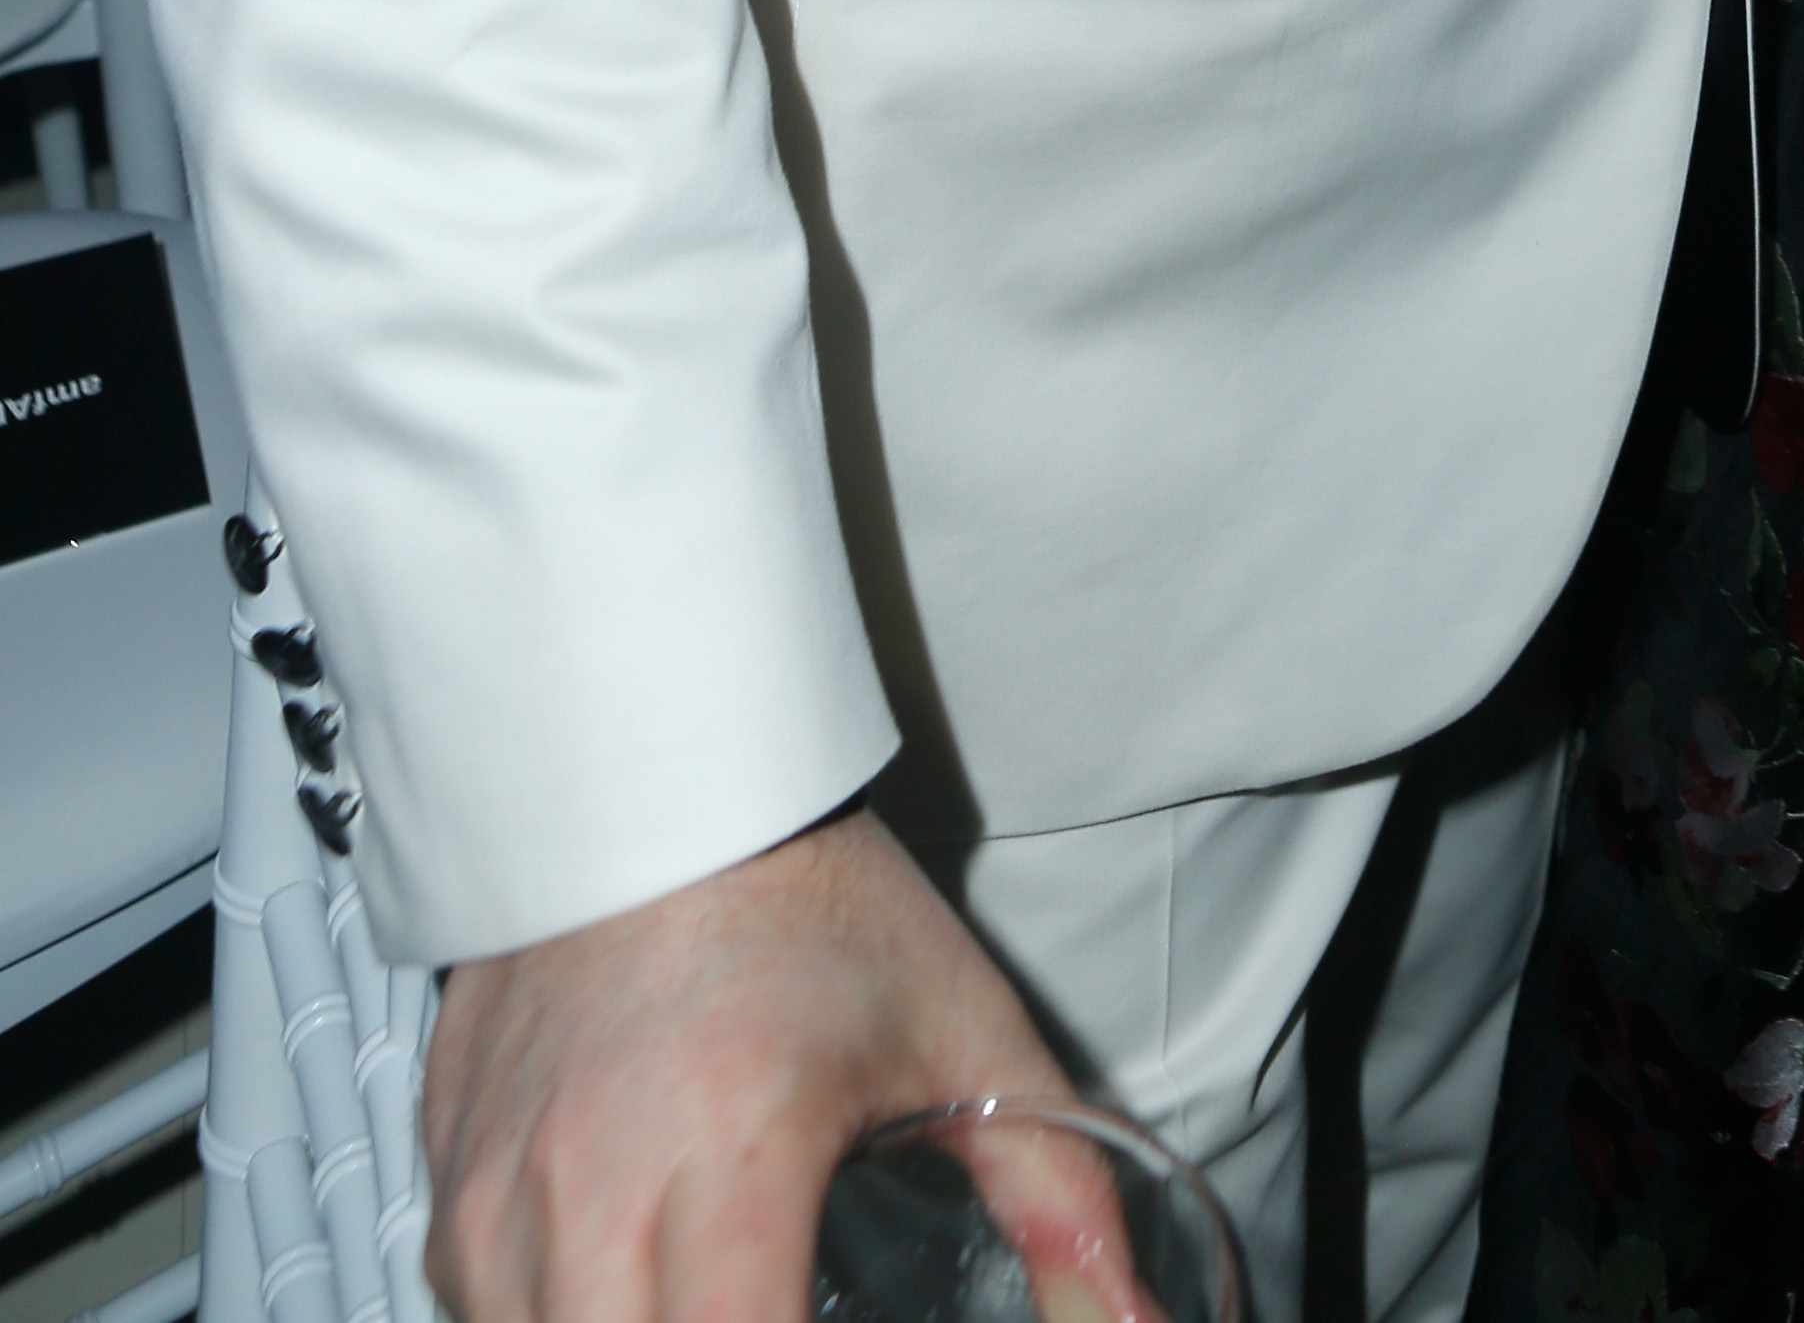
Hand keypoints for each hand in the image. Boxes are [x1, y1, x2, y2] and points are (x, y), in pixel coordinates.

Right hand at [423, 805, 1076, 1322]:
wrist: (664, 769)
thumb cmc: (813, 902)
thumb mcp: (966, 1035)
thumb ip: (1060, 1197)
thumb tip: (1125, 1321)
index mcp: (731, 1147)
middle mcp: (591, 1178)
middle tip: (775, 1300)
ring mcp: (498, 1182)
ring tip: (708, 1287)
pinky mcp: (444, 1171)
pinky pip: (471, 1307)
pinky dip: (543, 1318)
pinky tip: (617, 1284)